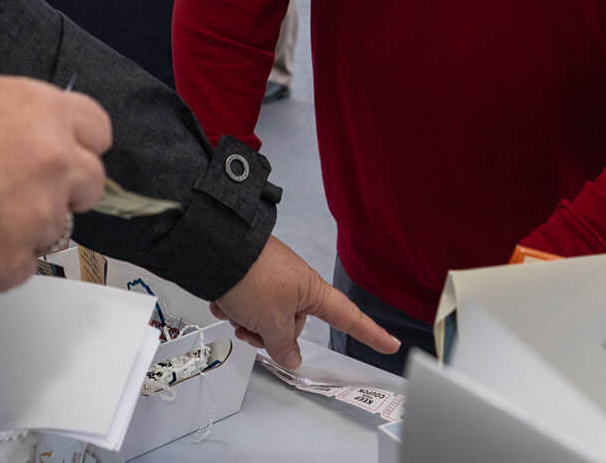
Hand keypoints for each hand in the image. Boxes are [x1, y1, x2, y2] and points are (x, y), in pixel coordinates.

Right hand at [0, 75, 110, 299]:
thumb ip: (13, 121)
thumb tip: (22, 137)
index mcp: (42, 111)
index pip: (97, 129)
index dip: (76, 145)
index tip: (63, 157)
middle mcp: (52, 162)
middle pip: (90, 183)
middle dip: (63, 191)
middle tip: (19, 195)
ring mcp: (37, 217)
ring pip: (54, 231)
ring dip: (25, 229)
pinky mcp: (12, 265)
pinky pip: (19, 269)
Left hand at [208, 236, 399, 370]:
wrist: (215, 247)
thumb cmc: (251, 275)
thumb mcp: (272, 321)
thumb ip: (284, 346)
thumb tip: (292, 359)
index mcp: (311, 292)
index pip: (348, 317)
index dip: (371, 333)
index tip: (390, 344)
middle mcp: (295, 285)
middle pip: (292, 328)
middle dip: (268, 335)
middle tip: (251, 328)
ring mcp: (272, 280)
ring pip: (266, 320)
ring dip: (248, 323)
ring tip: (235, 312)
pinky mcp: (251, 277)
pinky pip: (247, 306)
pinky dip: (234, 308)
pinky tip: (224, 301)